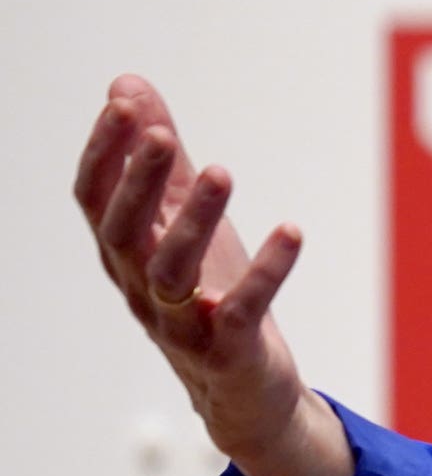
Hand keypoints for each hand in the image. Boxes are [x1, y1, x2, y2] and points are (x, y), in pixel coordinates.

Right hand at [75, 75, 351, 475]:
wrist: (243, 392)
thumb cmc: (210, 297)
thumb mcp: (185, 221)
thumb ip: (162, 157)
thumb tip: (127, 84)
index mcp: (125, 255)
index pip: (95, 200)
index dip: (103, 154)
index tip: (121, 104)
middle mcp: (141, 289)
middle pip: (123, 233)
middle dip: (138, 182)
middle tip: (158, 135)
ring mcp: (181, 325)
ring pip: (171, 272)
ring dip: (194, 221)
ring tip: (220, 172)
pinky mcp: (229, 352)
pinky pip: (242, 311)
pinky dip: (268, 271)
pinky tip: (292, 230)